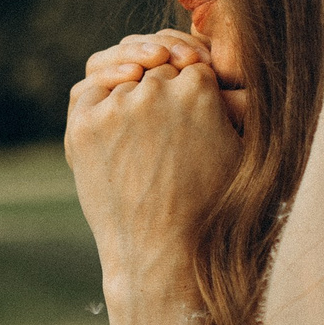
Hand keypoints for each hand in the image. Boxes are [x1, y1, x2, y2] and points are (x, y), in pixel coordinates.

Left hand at [67, 30, 242, 303]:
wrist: (166, 254)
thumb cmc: (212, 209)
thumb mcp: (239, 151)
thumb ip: (235, 104)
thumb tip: (222, 76)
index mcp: (199, 90)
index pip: (193, 69)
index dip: (196, 86)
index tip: (193, 108)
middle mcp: (155, 91)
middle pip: (158, 73)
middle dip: (165, 91)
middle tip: (166, 125)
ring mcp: (116, 108)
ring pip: (123, 77)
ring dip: (133, 89)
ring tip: (144, 115)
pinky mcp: (84, 126)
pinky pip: (89, 90)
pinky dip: (101, 93)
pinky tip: (115, 110)